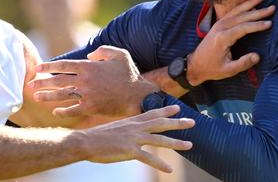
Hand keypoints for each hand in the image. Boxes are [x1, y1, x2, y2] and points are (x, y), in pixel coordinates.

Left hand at [29, 46, 158, 117]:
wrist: (138, 95)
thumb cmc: (129, 74)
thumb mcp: (119, 54)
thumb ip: (102, 50)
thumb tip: (89, 55)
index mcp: (89, 67)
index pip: (63, 65)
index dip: (49, 66)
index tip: (38, 68)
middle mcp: (85, 80)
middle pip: (58, 81)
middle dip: (42, 82)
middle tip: (29, 84)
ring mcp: (87, 95)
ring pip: (62, 95)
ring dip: (47, 96)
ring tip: (36, 97)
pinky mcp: (91, 108)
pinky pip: (73, 110)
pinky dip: (63, 111)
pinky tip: (55, 111)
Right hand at [78, 104, 193, 172]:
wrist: (84, 142)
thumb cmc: (96, 137)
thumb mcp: (114, 129)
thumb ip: (125, 130)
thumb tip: (130, 133)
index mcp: (131, 121)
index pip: (152, 113)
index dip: (166, 111)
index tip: (177, 108)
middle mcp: (135, 127)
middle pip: (161, 124)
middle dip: (178, 123)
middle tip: (193, 122)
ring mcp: (133, 138)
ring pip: (160, 140)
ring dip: (176, 143)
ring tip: (190, 145)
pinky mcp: (130, 151)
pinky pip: (149, 158)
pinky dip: (160, 165)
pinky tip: (170, 170)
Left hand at [187, 0, 274, 84]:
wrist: (195, 64)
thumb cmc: (212, 68)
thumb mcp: (228, 70)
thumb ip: (243, 63)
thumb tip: (257, 56)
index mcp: (222, 38)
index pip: (242, 28)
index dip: (256, 25)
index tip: (269, 23)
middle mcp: (220, 28)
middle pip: (241, 16)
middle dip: (258, 12)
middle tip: (272, 8)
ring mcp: (218, 24)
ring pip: (236, 11)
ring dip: (250, 3)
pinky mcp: (218, 24)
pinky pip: (232, 12)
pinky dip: (242, 6)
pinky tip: (250, 2)